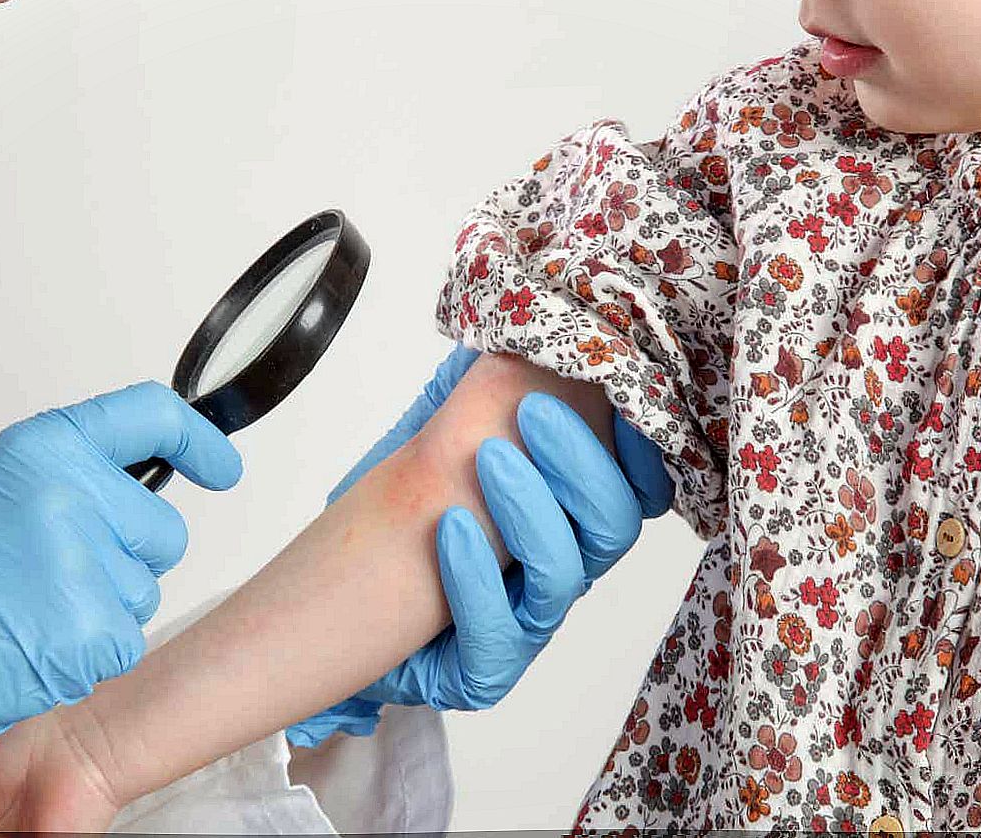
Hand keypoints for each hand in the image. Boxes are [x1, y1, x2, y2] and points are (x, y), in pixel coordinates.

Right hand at [0, 382, 242, 821]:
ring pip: (148, 588)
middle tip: (58, 572)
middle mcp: (70, 493)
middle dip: (131, 558)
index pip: (153, 416)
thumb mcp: (7, 488)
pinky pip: (131, 637)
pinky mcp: (92, 628)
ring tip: (37, 607)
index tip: (223, 467)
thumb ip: (81, 470)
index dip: (200, 442)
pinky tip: (42, 642)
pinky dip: (95, 650)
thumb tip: (164, 462)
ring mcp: (83, 562)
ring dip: (107, 606)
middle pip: (167, 529)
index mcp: (46, 448)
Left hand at [286, 348, 672, 744]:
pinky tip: (446, 532)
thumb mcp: (441, 430)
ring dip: (530, 511)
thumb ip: (487, 381)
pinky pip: (500, 633)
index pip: (639, 484)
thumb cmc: (399, 512)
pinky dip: (477, 578)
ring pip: (568, 575)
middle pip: (616, 523)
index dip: (644, 444)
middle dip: (581, 463)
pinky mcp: (486, 668)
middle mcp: (562, 565)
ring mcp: (528, 622)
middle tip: (533, 412)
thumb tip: (523, 312)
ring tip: (484, 460)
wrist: (336, 595)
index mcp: (567, 512)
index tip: (623, 391)